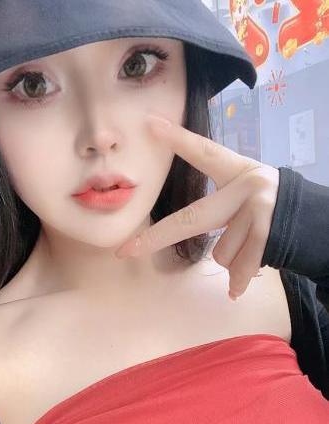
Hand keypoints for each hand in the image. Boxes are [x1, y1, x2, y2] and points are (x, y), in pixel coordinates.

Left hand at [115, 114, 279, 300]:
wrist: (315, 224)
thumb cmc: (273, 211)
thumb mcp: (248, 197)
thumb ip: (221, 209)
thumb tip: (197, 244)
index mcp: (238, 171)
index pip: (203, 153)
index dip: (177, 139)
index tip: (150, 124)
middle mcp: (247, 187)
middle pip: (192, 219)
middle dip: (155, 239)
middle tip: (125, 253)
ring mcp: (258, 210)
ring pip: (220, 252)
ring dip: (233, 260)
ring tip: (254, 246)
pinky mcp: (268, 233)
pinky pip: (237, 267)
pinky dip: (238, 281)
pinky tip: (238, 288)